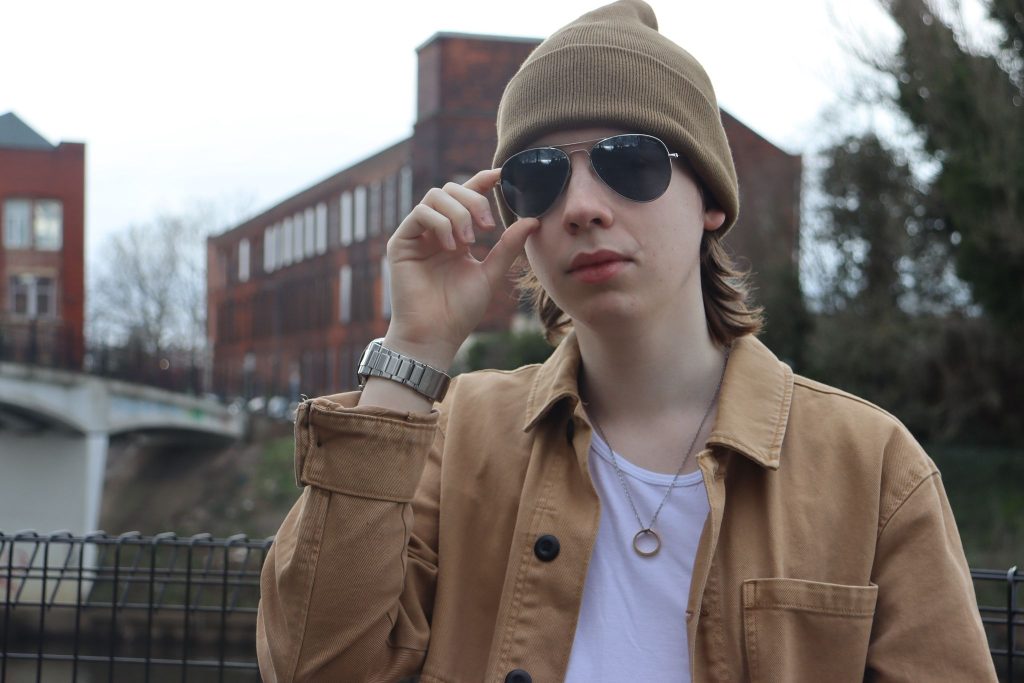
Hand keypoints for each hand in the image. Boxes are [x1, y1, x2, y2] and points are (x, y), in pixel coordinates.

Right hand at [384, 169, 538, 368]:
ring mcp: (417, 235)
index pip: (467, 197)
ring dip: (458, 214)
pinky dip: (440, 223)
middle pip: (451, 189)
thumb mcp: (491, 274)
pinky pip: (420, 213)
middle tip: (488, 227)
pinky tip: (451, 246)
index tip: (503, 175)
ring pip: (435, 197)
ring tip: (469, 242)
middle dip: (474, 200)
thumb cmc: (460, 310)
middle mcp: (435, 231)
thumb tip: (533, 219)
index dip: (482, 181)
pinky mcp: (401, 242)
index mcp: (456, 235)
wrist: (435, 335)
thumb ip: (508, 246)